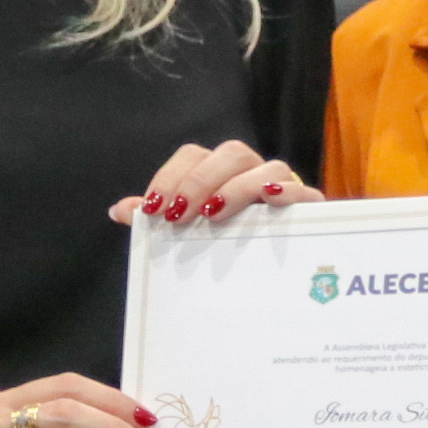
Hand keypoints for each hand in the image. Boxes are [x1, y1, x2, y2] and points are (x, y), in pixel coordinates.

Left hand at [108, 141, 319, 228]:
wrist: (279, 273)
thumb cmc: (227, 245)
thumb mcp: (190, 233)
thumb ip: (157, 219)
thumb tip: (118, 211)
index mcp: (219, 173)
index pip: (192, 156)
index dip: (170, 177)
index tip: (154, 210)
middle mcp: (251, 171)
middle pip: (230, 153)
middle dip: (200, 181)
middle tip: (179, 216)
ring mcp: (282, 187)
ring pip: (267, 166)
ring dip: (237, 187)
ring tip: (214, 215)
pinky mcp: (308, 209)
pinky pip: (304, 191)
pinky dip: (287, 191)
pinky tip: (271, 201)